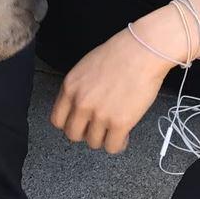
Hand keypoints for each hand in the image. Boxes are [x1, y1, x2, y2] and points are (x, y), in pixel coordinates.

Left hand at [49, 23, 176, 153]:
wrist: (142, 51)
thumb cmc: (119, 54)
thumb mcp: (86, 68)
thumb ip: (78, 88)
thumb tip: (79, 106)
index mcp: (70, 87)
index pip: (57, 119)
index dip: (70, 123)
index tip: (80, 123)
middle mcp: (81, 103)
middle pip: (73, 135)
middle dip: (86, 133)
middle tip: (98, 127)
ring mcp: (99, 114)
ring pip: (93, 143)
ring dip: (104, 138)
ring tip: (114, 129)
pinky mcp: (119, 123)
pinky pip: (112, 147)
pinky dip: (118, 144)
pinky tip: (124, 134)